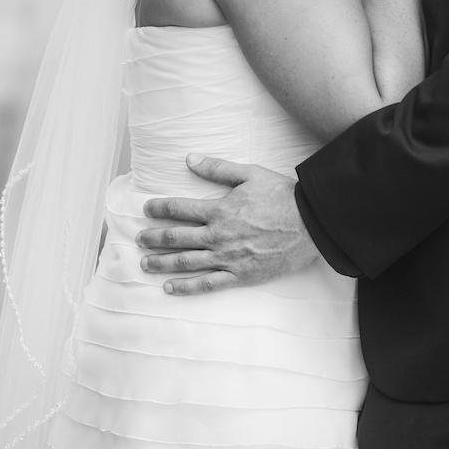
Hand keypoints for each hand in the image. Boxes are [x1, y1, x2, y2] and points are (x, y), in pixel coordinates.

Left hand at [135, 156, 319, 294]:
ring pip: (186, 262)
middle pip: (176, 238)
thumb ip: (218, 168)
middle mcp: (218, 236)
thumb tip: (190, 160)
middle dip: (154, 238)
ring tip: (145, 263)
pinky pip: (207, 284)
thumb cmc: (281, 196)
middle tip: (139, 239)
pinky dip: (186, 287)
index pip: (180, 209)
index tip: (146, 208)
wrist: (310, 224)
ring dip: (162, 263)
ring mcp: (228, 258)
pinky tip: (170, 288)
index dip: (160, 208)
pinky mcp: (240, 275)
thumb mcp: (250, 173)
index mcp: (219, 209)